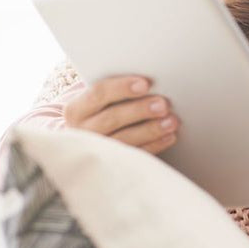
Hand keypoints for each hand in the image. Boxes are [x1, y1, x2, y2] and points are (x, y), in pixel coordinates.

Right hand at [63, 75, 179, 154]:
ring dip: (150, 130)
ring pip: (123, 140)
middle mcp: (83, 131)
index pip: (98, 93)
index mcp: (77, 109)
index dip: (122, 87)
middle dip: (140, 110)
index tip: (146, 84)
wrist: (88, 141)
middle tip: (163, 104)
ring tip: (172, 122)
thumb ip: (117, 91)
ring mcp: (96, 150)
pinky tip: (169, 136)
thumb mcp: (101, 100)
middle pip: (112, 118)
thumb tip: (150, 82)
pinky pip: (134, 155)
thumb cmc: (102, 111)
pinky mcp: (111, 165)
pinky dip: (154, 145)